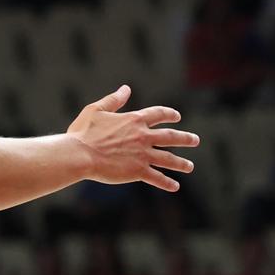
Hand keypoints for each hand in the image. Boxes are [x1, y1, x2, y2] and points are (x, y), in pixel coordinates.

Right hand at [69, 85, 198, 191]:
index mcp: (134, 120)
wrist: (79, 154)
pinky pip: (157, 177)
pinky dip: (167, 183)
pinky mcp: (138, 171)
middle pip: (171, 137)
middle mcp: (143, 136)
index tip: (177, 117)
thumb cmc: (83, 133)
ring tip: (190, 166)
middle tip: (195, 140)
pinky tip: (175, 186)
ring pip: (169, 159)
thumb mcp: (95, 110)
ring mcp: (142, 154)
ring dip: (181, 163)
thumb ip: (113, 100)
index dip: (169, 114)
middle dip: (185, 138)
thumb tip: (126, 88)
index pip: (159, 114)